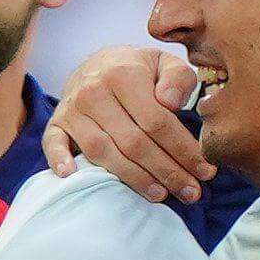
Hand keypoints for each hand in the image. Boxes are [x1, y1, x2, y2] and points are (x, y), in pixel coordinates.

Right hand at [42, 44, 211, 201]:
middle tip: (190, 192)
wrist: (97, 64)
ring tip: (159, 195)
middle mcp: (95, 91)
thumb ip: (178, 78)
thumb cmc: (138, 71)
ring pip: (103, 152)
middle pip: (134, 142)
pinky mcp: (56, 123)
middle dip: (166, 171)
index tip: (206, 171)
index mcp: (124, 74)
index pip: (158, 121)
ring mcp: (72, 109)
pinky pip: (53, 144)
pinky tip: (73, 176)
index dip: (183, 150)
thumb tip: (171, 103)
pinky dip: (59, 160)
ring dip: (132, 178)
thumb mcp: (165, 63)